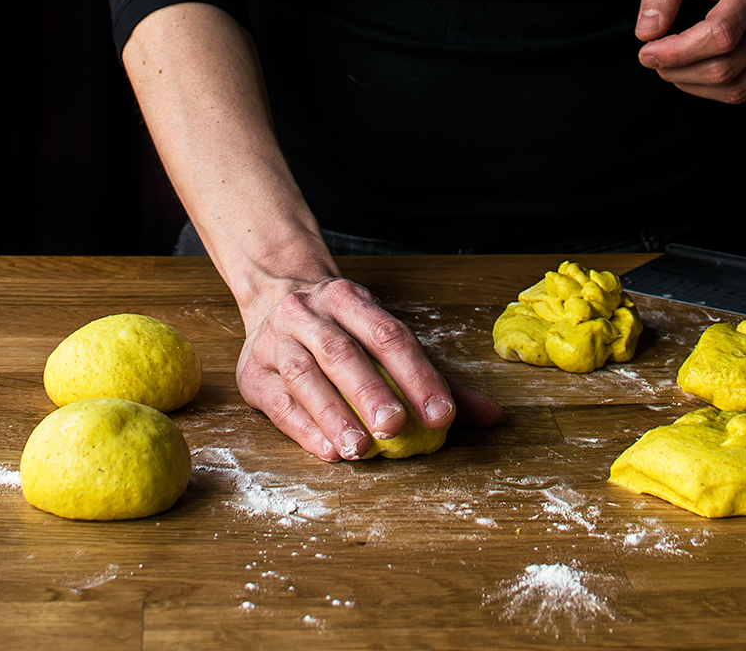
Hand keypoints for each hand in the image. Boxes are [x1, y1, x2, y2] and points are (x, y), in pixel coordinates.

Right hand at [236, 276, 501, 458]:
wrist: (273, 294)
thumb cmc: (341, 328)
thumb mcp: (384, 335)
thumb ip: (434, 378)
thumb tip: (493, 417)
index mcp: (349, 299)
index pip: (389, 335)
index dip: (417, 374)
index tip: (441, 415)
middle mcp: (308, 313)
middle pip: (343, 352)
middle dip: (370, 391)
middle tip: (396, 427)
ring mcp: (276, 341)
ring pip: (305, 376)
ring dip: (333, 414)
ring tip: (360, 449)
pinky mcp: (253, 373)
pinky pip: (278, 402)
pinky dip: (303, 428)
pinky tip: (327, 451)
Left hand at [635, 0, 745, 102]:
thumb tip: (646, 31)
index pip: (720, 35)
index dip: (677, 51)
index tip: (647, 51)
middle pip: (724, 68)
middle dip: (676, 70)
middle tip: (652, 57)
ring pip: (734, 88)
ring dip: (690, 83)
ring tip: (670, 65)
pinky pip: (744, 90)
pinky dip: (711, 89)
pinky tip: (695, 68)